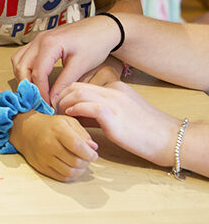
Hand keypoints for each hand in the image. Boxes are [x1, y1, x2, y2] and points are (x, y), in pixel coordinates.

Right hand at [8, 110, 98, 181]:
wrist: (26, 130)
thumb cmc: (50, 125)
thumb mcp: (68, 122)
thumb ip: (83, 133)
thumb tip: (93, 148)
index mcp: (57, 129)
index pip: (78, 146)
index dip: (90, 154)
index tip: (93, 155)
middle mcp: (49, 144)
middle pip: (75, 161)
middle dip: (86, 162)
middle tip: (87, 159)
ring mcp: (44, 157)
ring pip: (69, 172)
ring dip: (80, 170)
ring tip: (80, 164)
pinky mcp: (41, 167)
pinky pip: (61, 177)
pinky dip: (71, 175)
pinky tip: (72, 168)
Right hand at [11, 17, 119, 104]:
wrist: (102, 28)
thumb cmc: (95, 44)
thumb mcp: (81, 66)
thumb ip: (64, 83)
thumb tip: (52, 101)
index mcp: (49, 44)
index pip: (37, 73)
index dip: (40, 92)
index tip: (46, 105)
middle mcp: (39, 40)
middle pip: (21, 66)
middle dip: (27, 86)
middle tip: (37, 101)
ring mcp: (37, 39)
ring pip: (18, 61)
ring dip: (23, 77)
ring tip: (34, 92)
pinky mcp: (40, 41)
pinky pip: (23, 56)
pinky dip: (25, 69)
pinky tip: (34, 79)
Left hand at [58, 81, 177, 166]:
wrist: (169, 139)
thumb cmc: (144, 131)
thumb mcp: (119, 115)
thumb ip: (97, 112)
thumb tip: (74, 116)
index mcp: (115, 87)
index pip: (82, 84)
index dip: (66, 94)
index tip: (59, 106)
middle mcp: (114, 91)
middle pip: (76, 85)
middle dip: (60, 96)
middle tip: (55, 110)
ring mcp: (115, 102)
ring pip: (78, 93)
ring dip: (64, 103)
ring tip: (60, 115)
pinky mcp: (115, 116)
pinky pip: (89, 106)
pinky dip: (75, 110)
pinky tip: (70, 117)